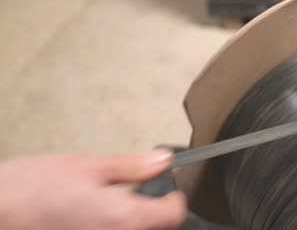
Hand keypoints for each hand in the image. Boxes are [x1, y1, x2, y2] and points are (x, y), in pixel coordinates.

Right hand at [0, 149, 185, 229]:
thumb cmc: (33, 188)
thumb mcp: (89, 166)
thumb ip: (132, 167)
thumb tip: (162, 160)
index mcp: (123, 218)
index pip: (173, 216)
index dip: (175, 201)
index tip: (171, 192)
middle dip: (156, 214)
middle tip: (147, 196)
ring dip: (136, 223)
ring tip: (119, 207)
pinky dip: (116, 227)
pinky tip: (100, 219)